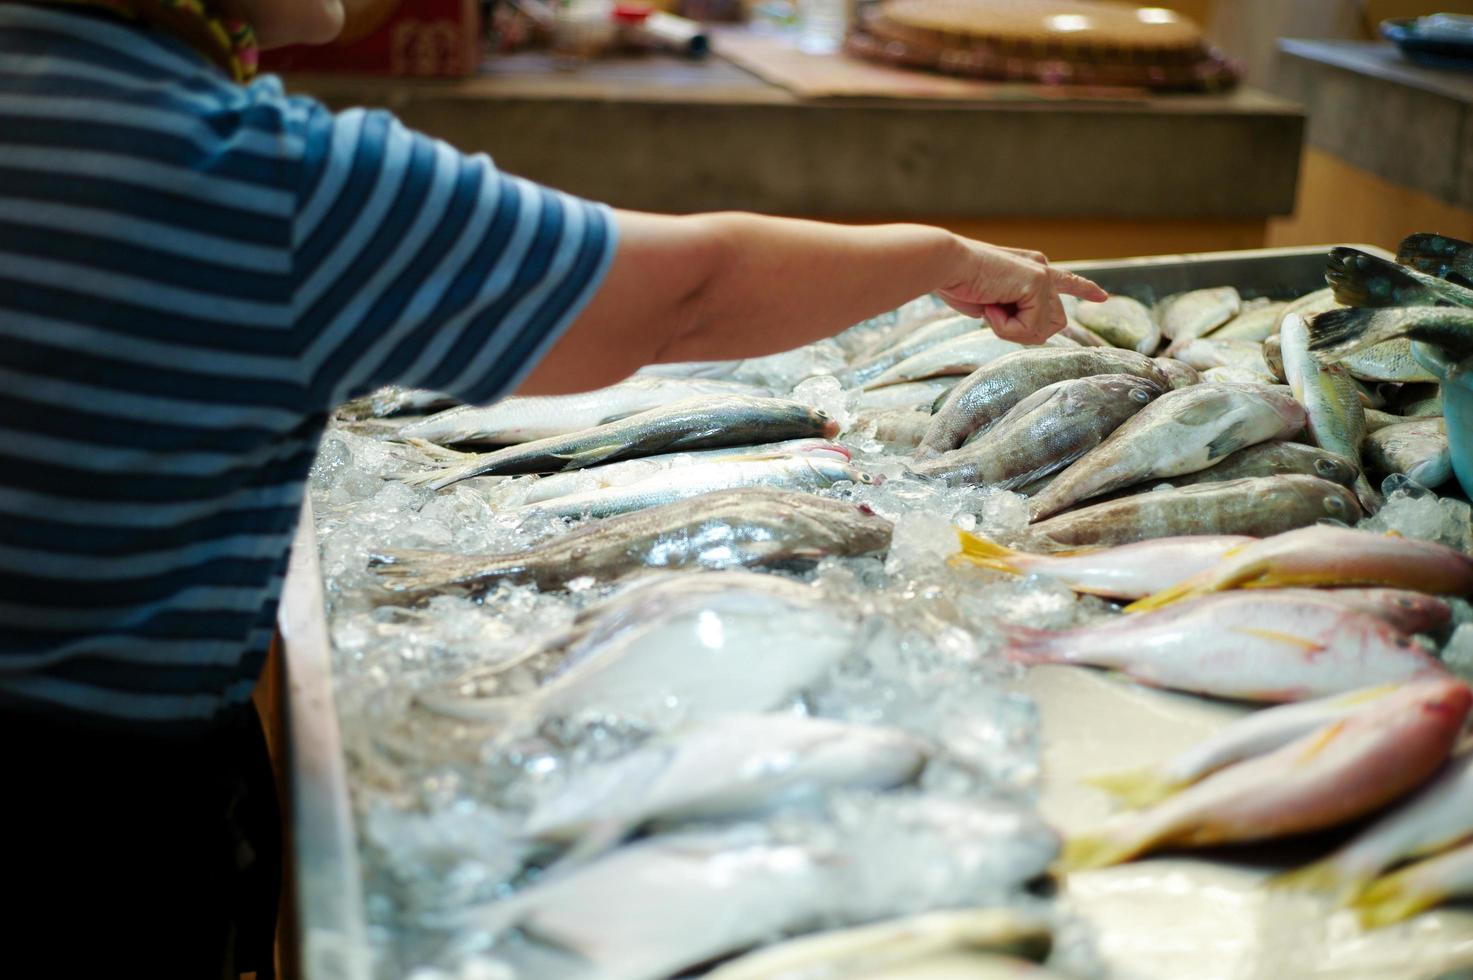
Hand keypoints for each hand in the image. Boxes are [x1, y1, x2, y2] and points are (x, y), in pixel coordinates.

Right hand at [937, 240, 1107, 343]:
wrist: (946, 265)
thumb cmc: (956, 282)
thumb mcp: (987, 302)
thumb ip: (1010, 312)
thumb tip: (1026, 328)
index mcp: (1029, 267)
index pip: (1064, 281)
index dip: (1083, 289)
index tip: (1102, 297)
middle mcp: (1040, 268)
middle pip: (1054, 321)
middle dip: (1025, 331)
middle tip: (993, 315)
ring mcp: (1042, 274)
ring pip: (1044, 329)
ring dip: (1012, 330)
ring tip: (990, 308)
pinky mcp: (1038, 282)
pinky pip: (1029, 328)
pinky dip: (1005, 328)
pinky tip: (990, 306)